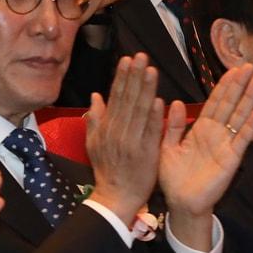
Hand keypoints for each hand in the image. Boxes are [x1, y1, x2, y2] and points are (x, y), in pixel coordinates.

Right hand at [84, 53, 162, 227]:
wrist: (116, 196)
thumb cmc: (107, 169)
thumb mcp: (93, 143)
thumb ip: (95, 119)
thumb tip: (95, 95)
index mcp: (106, 128)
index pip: (115, 97)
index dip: (122, 77)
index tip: (127, 59)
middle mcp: (118, 131)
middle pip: (127, 99)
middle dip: (135, 76)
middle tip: (141, 56)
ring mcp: (131, 142)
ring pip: (139, 111)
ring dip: (146, 90)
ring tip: (151, 70)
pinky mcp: (145, 153)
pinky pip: (150, 131)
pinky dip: (154, 116)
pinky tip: (159, 100)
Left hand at [158, 65, 252, 247]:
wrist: (181, 202)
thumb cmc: (173, 177)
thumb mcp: (166, 147)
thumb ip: (172, 126)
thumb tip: (173, 101)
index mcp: (199, 130)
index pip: (214, 102)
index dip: (223, 86)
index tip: (232, 68)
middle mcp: (215, 134)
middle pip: (230, 104)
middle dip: (239, 85)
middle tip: (249, 65)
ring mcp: (225, 145)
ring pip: (239, 117)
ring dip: (249, 99)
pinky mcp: (231, 158)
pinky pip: (242, 139)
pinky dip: (250, 126)